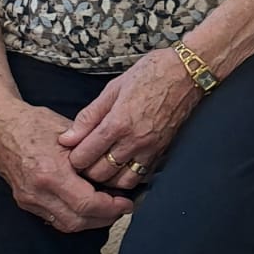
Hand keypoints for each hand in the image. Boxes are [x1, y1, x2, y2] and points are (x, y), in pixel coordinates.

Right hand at [0, 102, 133, 231]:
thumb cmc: (34, 124)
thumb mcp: (69, 133)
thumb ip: (91, 153)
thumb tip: (119, 168)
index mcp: (50, 174)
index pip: (86, 204)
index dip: (111, 208)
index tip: (126, 203)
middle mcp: (37, 192)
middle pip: (77, 221)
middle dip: (104, 218)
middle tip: (122, 208)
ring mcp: (28, 199)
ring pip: (65, 224)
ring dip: (90, 221)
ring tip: (110, 209)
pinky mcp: (25, 201)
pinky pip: (54, 218)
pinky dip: (75, 217)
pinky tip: (89, 206)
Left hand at [60, 48, 201, 189]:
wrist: (187, 72)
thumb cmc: (150, 73)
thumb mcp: (113, 88)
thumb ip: (89, 116)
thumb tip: (67, 138)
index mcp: (117, 123)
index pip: (84, 156)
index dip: (72, 157)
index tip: (71, 150)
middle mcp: (134, 140)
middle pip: (99, 173)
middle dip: (87, 169)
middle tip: (85, 159)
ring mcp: (150, 148)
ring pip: (120, 181)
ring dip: (108, 177)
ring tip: (102, 165)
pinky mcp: (162, 150)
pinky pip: (141, 176)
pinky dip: (128, 176)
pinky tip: (122, 166)